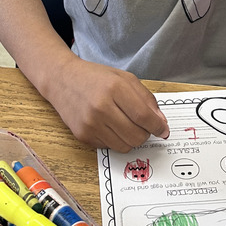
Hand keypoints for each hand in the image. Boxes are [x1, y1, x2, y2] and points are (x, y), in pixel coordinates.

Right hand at [46, 56, 169, 152]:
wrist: (62, 80)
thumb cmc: (96, 78)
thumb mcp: (125, 78)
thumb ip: (146, 99)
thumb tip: (161, 123)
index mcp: (115, 89)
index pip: (144, 117)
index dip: (158, 126)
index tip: (163, 130)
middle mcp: (101, 108)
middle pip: (136, 136)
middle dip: (145, 133)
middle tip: (142, 125)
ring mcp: (90, 124)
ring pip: (125, 146)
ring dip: (131, 138)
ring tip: (125, 124)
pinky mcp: (83, 136)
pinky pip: (110, 147)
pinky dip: (115, 139)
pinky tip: (109, 125)